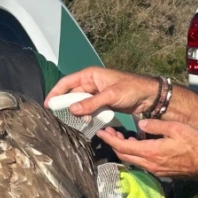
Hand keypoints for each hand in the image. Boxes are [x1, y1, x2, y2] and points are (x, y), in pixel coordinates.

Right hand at [44, 67, 158, 115]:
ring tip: (71, 121)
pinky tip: (84, 122)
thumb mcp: (110, 95)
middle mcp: (91, 83)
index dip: (56, 92)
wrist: (149, 96)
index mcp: (91, 75)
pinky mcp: (102, 102)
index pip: (67, 82)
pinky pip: (89, 108)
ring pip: (80, 103)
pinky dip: (85, 115)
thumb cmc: (131, 89)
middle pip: (72, 94)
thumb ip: (91, 103)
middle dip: (65, 105)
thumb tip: (72, 110)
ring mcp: (97, 93)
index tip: (48, 105)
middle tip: (57, 117)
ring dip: (76, 112)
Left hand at [97, 120, 197, 178]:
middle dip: (113, 143)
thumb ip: (156, 125)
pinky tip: (136, 143)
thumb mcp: (176, 128)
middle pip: (123, 154)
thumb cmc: (195, 145)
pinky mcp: (160, 171)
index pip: (123, 146)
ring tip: (120, 136)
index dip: (110, 139)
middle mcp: (149, 163)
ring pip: (131, 159)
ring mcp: (154, 169)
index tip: (101, 132)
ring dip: (123, 148)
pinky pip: (140, 161)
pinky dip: (133, 152)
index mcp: (150, 152)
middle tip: (107, 132)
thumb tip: (141, 123)